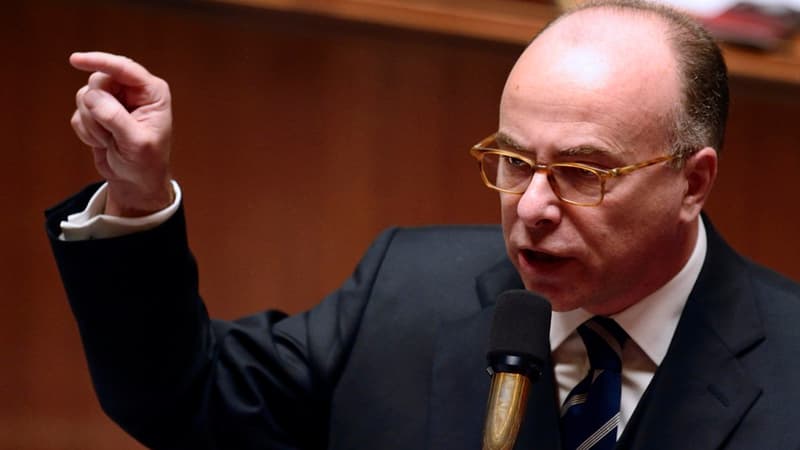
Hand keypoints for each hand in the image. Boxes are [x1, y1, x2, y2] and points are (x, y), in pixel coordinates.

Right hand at [70, 51, 173, 216]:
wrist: (135, 182)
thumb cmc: (145, 163)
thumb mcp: (136, 143)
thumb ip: (115, 117)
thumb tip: (91, 95)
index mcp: (151, 92)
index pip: (123, 68)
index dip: (99, 61)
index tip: (75, 60)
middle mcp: (133, 91)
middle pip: (98, 81)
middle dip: (97, 109)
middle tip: (111, 133)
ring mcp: (114, 100)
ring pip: (85, 97)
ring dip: (93, 123)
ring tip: (111, 140)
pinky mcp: (97, 112)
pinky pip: (78, 113)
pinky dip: (87, 131)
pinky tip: (103, 142)